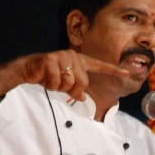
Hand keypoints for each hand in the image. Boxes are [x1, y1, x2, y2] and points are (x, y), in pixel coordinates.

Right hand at [5, 50, 130, 101]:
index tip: (126, 73)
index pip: (99, 66)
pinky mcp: (51, 59)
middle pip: (83, 82)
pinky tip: (44, 78)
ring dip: (59, 87)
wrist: (27, 70)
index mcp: (79, 61)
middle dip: (71, 90)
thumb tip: (83, 98)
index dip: (113, 70)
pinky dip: (50, 85)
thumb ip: (76, 89)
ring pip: (70, 83)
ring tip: (51, 80)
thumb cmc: (48, 77)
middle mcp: (73, 56)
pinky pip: (57, 82)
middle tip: (59, 86)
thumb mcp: (65, 84)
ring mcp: (62, 56)